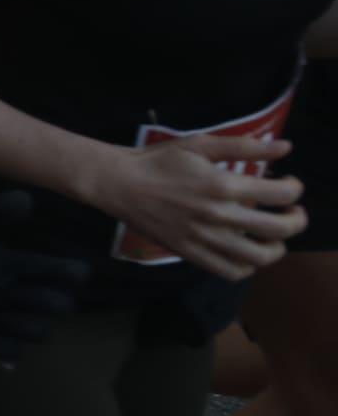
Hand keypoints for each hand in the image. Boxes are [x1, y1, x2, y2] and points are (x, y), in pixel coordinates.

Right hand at [0, 196, 88, 362]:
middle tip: (61, 296)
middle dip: (63, 301)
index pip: (52, 272)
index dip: (74, 273)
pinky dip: (15, 348)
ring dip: (41, 324)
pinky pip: (3, 350)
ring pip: (33, 331)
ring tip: (37, 317)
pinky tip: (15, 341)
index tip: (81, 273)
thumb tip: (32, 201)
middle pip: (51, 305)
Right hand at [90, 135, 304, 279]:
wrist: (119, 184)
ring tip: (273, 235)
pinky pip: (232, 271)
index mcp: (223, 185)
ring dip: (277, 247)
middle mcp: (219, 216)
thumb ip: (244, 146)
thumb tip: (286, 147)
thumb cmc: (158, 161)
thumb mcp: (200, 144)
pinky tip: (246, 250)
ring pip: (260, 257)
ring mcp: (205, 239)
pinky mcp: (191, 254)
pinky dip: (248, 265)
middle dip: (297, 220)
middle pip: (280, 230)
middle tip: (292, 212)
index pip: (282, 194)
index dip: (295, 189)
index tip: (289, 185)